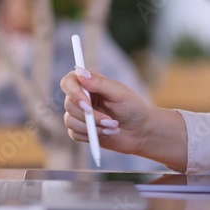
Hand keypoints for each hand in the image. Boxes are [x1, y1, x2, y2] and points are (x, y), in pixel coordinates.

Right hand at [60, 67, 187, 171]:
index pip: (68, 82)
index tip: (86, 104)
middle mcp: (81, 98)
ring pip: (70, 121)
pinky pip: (74, 134)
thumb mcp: (119, 93)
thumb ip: (99, 83)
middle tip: (109, 120)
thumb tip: (80, 73)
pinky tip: (106, 133)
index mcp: (89, 84)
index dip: (74, 93)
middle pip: (69, 104)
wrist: (140, 131)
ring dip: (93, 127)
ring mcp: (79, 114)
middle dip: (90, 116)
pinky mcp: (80, 130)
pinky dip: (91, 136)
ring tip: (112, 127)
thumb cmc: (133, 108)